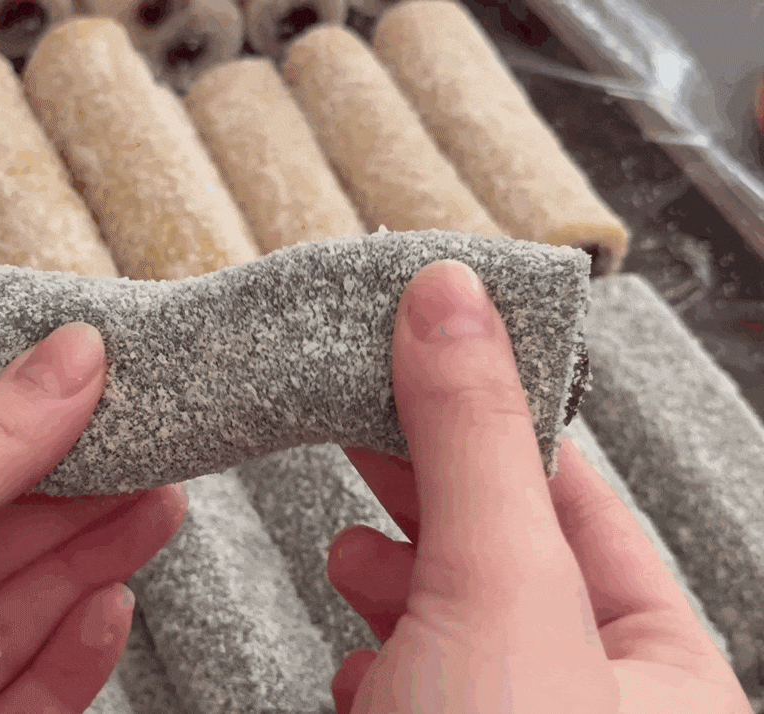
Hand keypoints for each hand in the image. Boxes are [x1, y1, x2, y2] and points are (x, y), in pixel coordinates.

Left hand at [0, 322, 188, 713]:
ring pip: (9, 613)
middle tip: (155, 447)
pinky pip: (19, 696)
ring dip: (91, 560)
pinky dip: (72, 654)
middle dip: (74, 488)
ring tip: (161, 507)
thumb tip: (72, 353)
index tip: (96, 385)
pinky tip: (110, 606)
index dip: (14, 416)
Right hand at [329, 260, 753, 712]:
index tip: (437, 366)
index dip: (505, 430)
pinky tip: (356, 660)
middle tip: (368, 430)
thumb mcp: (498, 588)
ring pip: (452, 622)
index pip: (588, 509)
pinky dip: (374, 653)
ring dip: (393, 578)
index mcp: (668, 678)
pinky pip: (412, 682)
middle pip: (506, 560)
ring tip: (353, 552)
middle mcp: (594, 706)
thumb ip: (474, 440)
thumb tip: (449, 300)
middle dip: (429, 500)